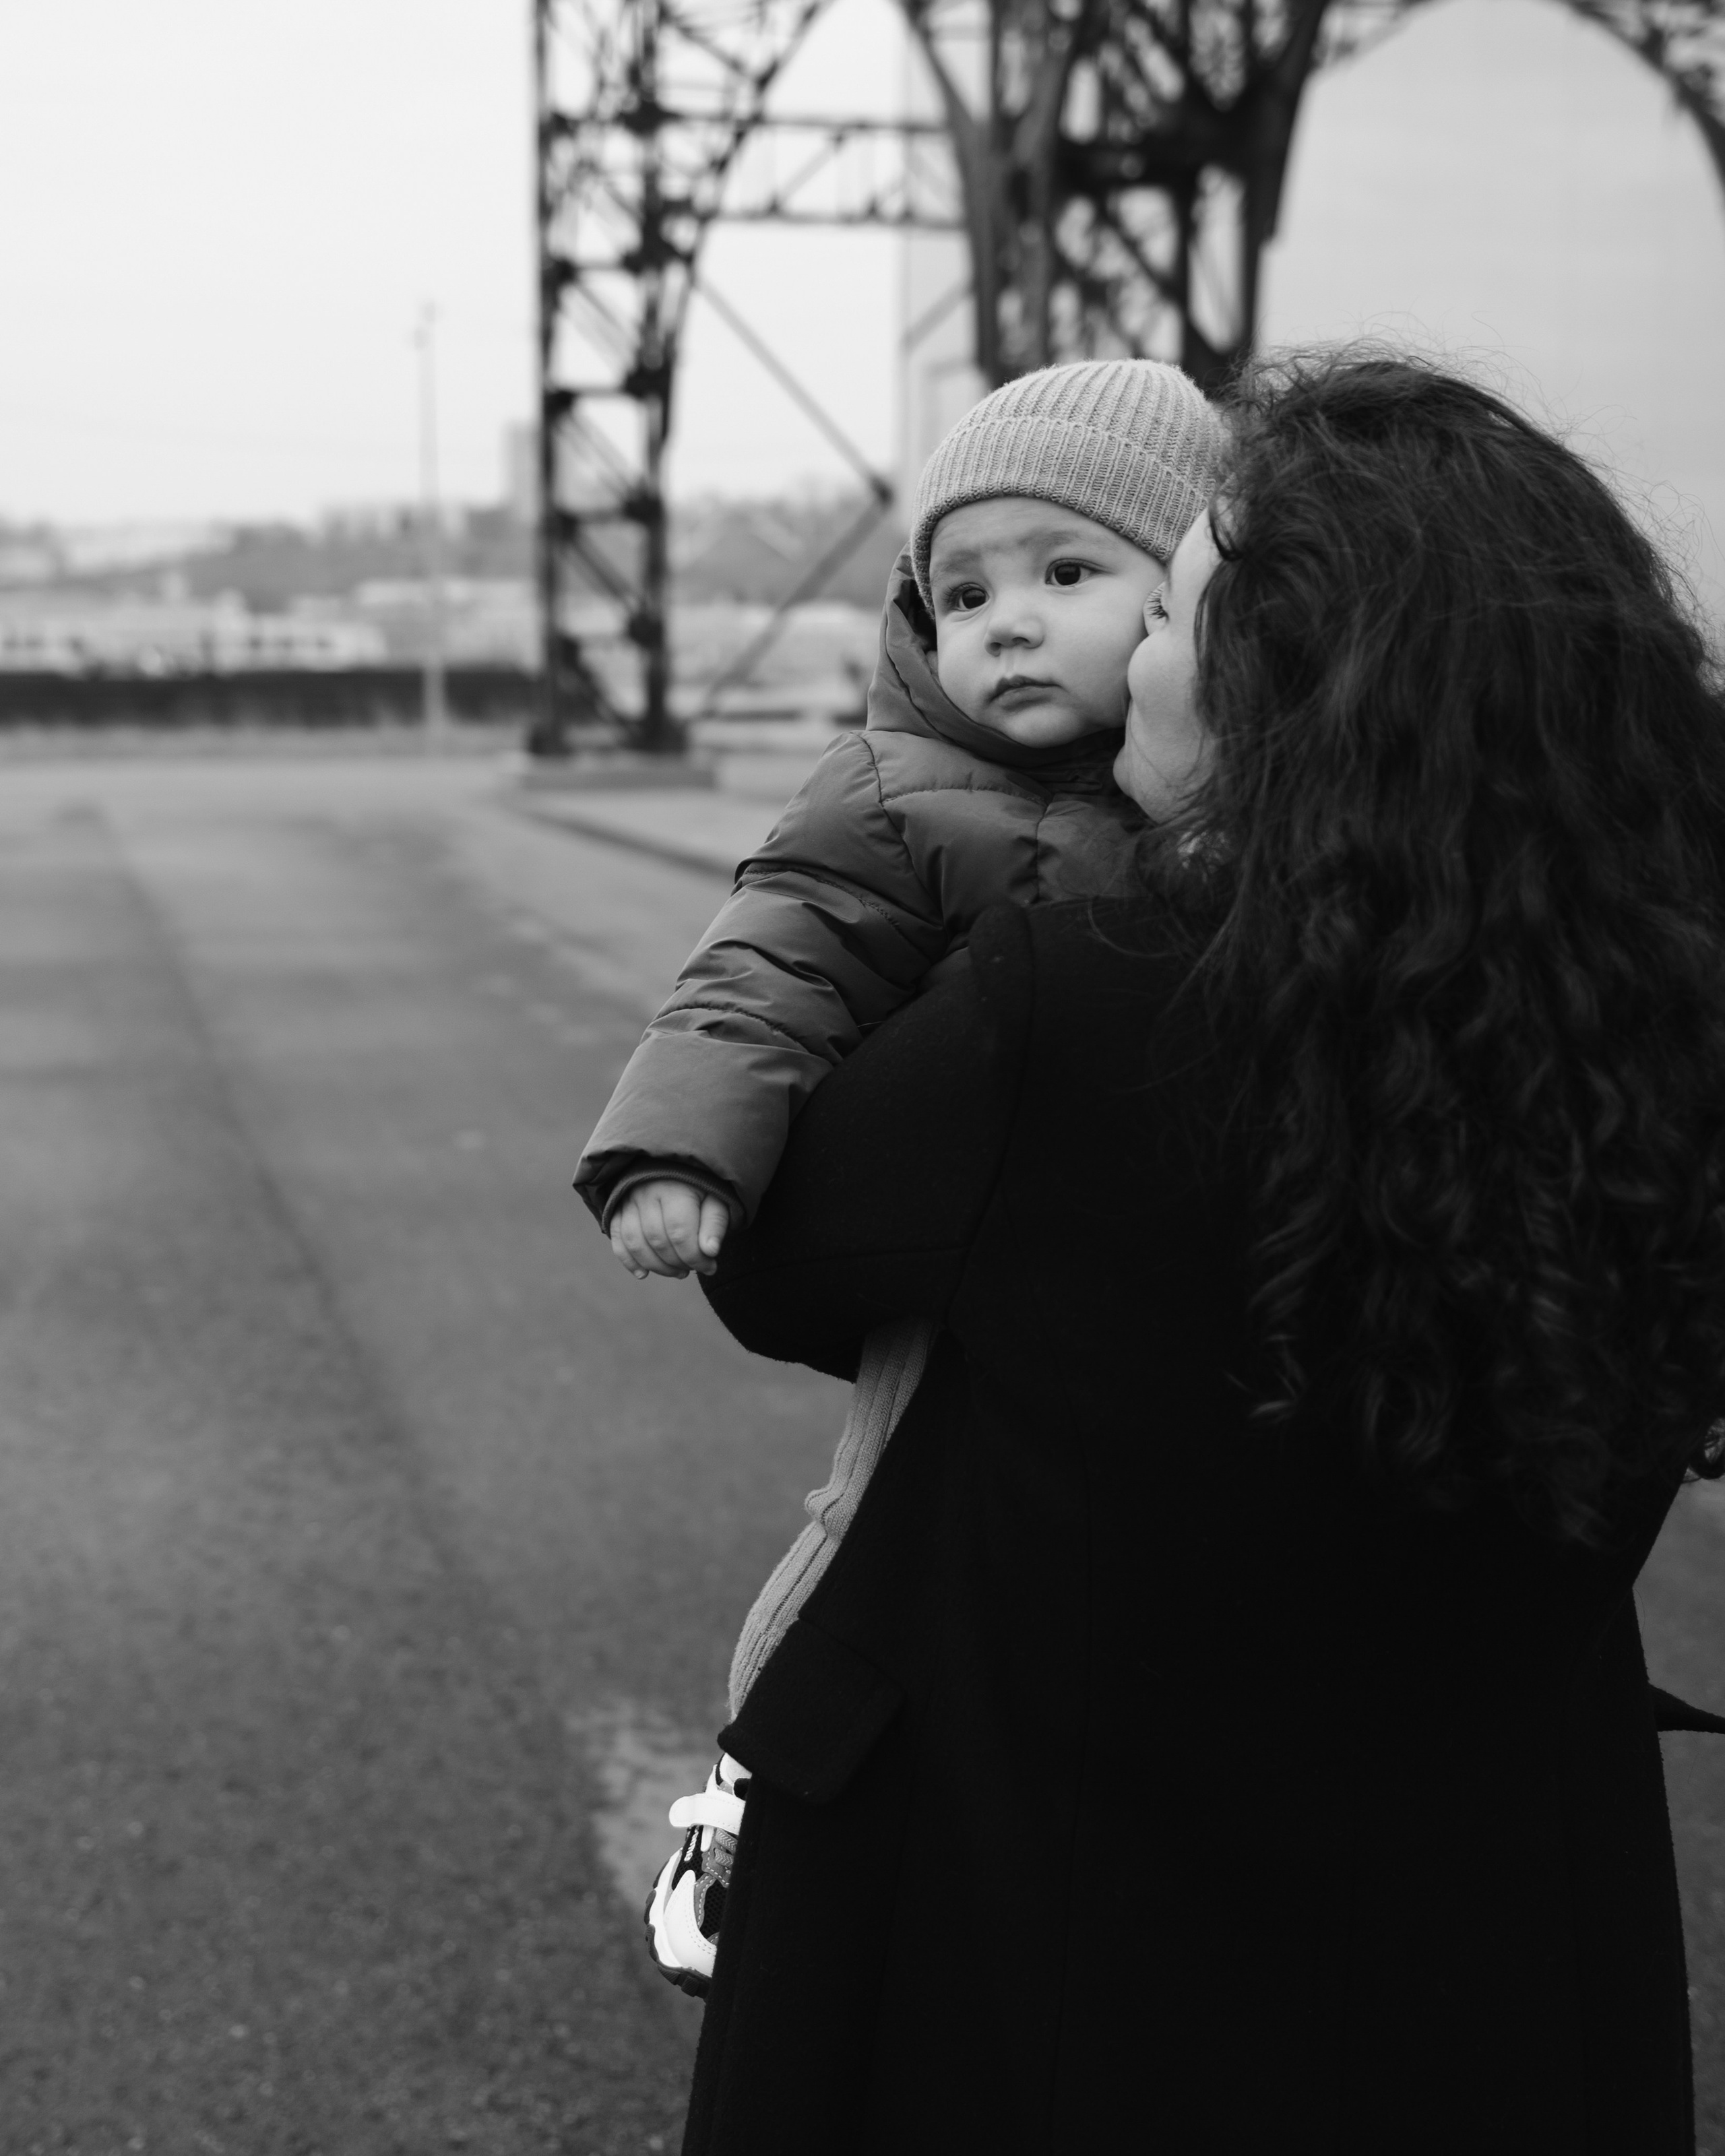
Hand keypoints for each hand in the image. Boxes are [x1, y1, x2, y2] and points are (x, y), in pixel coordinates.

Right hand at [609, 1178, 730, 1279]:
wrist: (673, 1167)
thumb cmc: (700, 1188)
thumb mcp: (717, 1200)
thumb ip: (715, 1224)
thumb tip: (710, 1251)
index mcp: (675, 1188)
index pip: (680, 1233)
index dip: (695, 1258)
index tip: (710, 1267)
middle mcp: (647, 1192)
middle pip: (658, 1241)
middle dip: (678, 1263)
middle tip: (693, 1269)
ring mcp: (628, 1200)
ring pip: (636, 1243)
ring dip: (657, 1266)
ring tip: (677, 1272)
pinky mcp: (617, 1209)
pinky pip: (618, 1239)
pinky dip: (629, 1260)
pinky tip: (643, 1274)